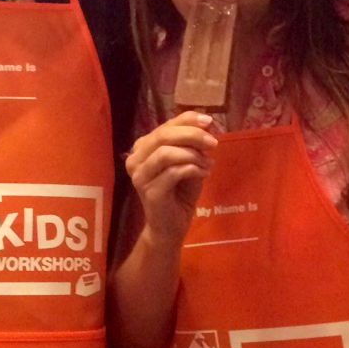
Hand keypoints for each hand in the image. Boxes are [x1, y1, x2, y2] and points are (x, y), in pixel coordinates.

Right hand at [125, 112, 216, 249]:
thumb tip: (206, 124)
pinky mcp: (149, 192)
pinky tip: (203, 174)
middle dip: (192, 135)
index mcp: (143, 148)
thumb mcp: (188, 162)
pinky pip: (173, 172)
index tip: (210, 122)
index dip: (187, 120)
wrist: (170, 227)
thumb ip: (192, 143)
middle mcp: (135, 159)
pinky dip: (192, 169)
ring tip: (208, 164)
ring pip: (166, 153)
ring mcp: (139, 176)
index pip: (165, 126)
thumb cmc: (179, 193)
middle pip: (163, 136)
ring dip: (193, 155)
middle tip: (213, 143)